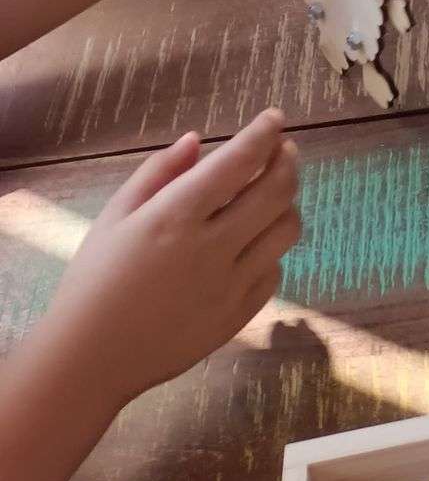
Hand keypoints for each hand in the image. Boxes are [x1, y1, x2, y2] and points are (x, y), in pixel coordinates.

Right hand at [43, 110, 299, 403]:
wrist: (88, 362)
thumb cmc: (93, 283)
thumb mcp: (114, 217)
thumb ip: (158, 172)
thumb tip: (196, 140)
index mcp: (175, 217)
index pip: (239, 161)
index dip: (265, 133)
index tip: (275, 118)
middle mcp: (210, 248)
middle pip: (277, 191)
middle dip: (287, 161)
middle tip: (282, 150)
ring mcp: (229, 286)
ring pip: (286, 230)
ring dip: (286, 204)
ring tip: (270, 196)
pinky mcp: (236, 317)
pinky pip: (274, 272)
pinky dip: (270, 249)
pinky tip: (252, 244)